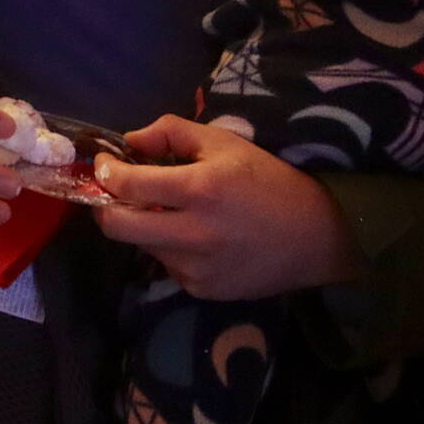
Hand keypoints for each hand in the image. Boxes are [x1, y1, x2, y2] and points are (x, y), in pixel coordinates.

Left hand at [94, 114, 366, 300]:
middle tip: (117, 194)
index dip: (106, 173)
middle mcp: (193, 233)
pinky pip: (168, 266)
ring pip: (142, 246)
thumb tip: (129, 140)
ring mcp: (196, 267)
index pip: (126, 185)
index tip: (106, 165)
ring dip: (145, 226)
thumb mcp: (225, 143)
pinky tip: (198, 238)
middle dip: (106, 207)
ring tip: (171, 212)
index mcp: (200, 190)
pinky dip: (171, 248)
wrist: (318, 237)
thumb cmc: (269, 181)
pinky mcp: (202, 290)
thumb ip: (171, 133)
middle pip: (116, 227)